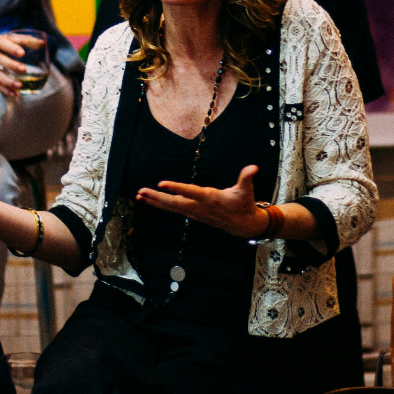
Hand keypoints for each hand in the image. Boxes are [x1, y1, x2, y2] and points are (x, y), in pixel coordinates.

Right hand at [0, 32, 32, 97]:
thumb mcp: (10, 39)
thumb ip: (26, 41)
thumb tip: (42, 43)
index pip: (2, 42)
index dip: (11, 47)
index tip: (22, 53)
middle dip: (10, 64)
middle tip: (23, 69)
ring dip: (6, 80)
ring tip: (19, 85)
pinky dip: (4, 89)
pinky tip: (14, 93)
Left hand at [138, 165, 266, 237]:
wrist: (243, 225)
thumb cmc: (244, 204)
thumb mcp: (246, 191)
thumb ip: (247, 178)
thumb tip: (253, 168)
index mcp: (211, 199)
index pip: (191, 192)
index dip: (177, 188)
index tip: (162, 184)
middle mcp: (200, 207)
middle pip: (175, 203)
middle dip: (158, 198)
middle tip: (142, 192)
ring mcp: (195, 212)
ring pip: (172, 207)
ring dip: (155, 202)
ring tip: (140, 196)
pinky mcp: (192, 214)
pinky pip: (173, 210)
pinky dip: (161, 205)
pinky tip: (150, 201)